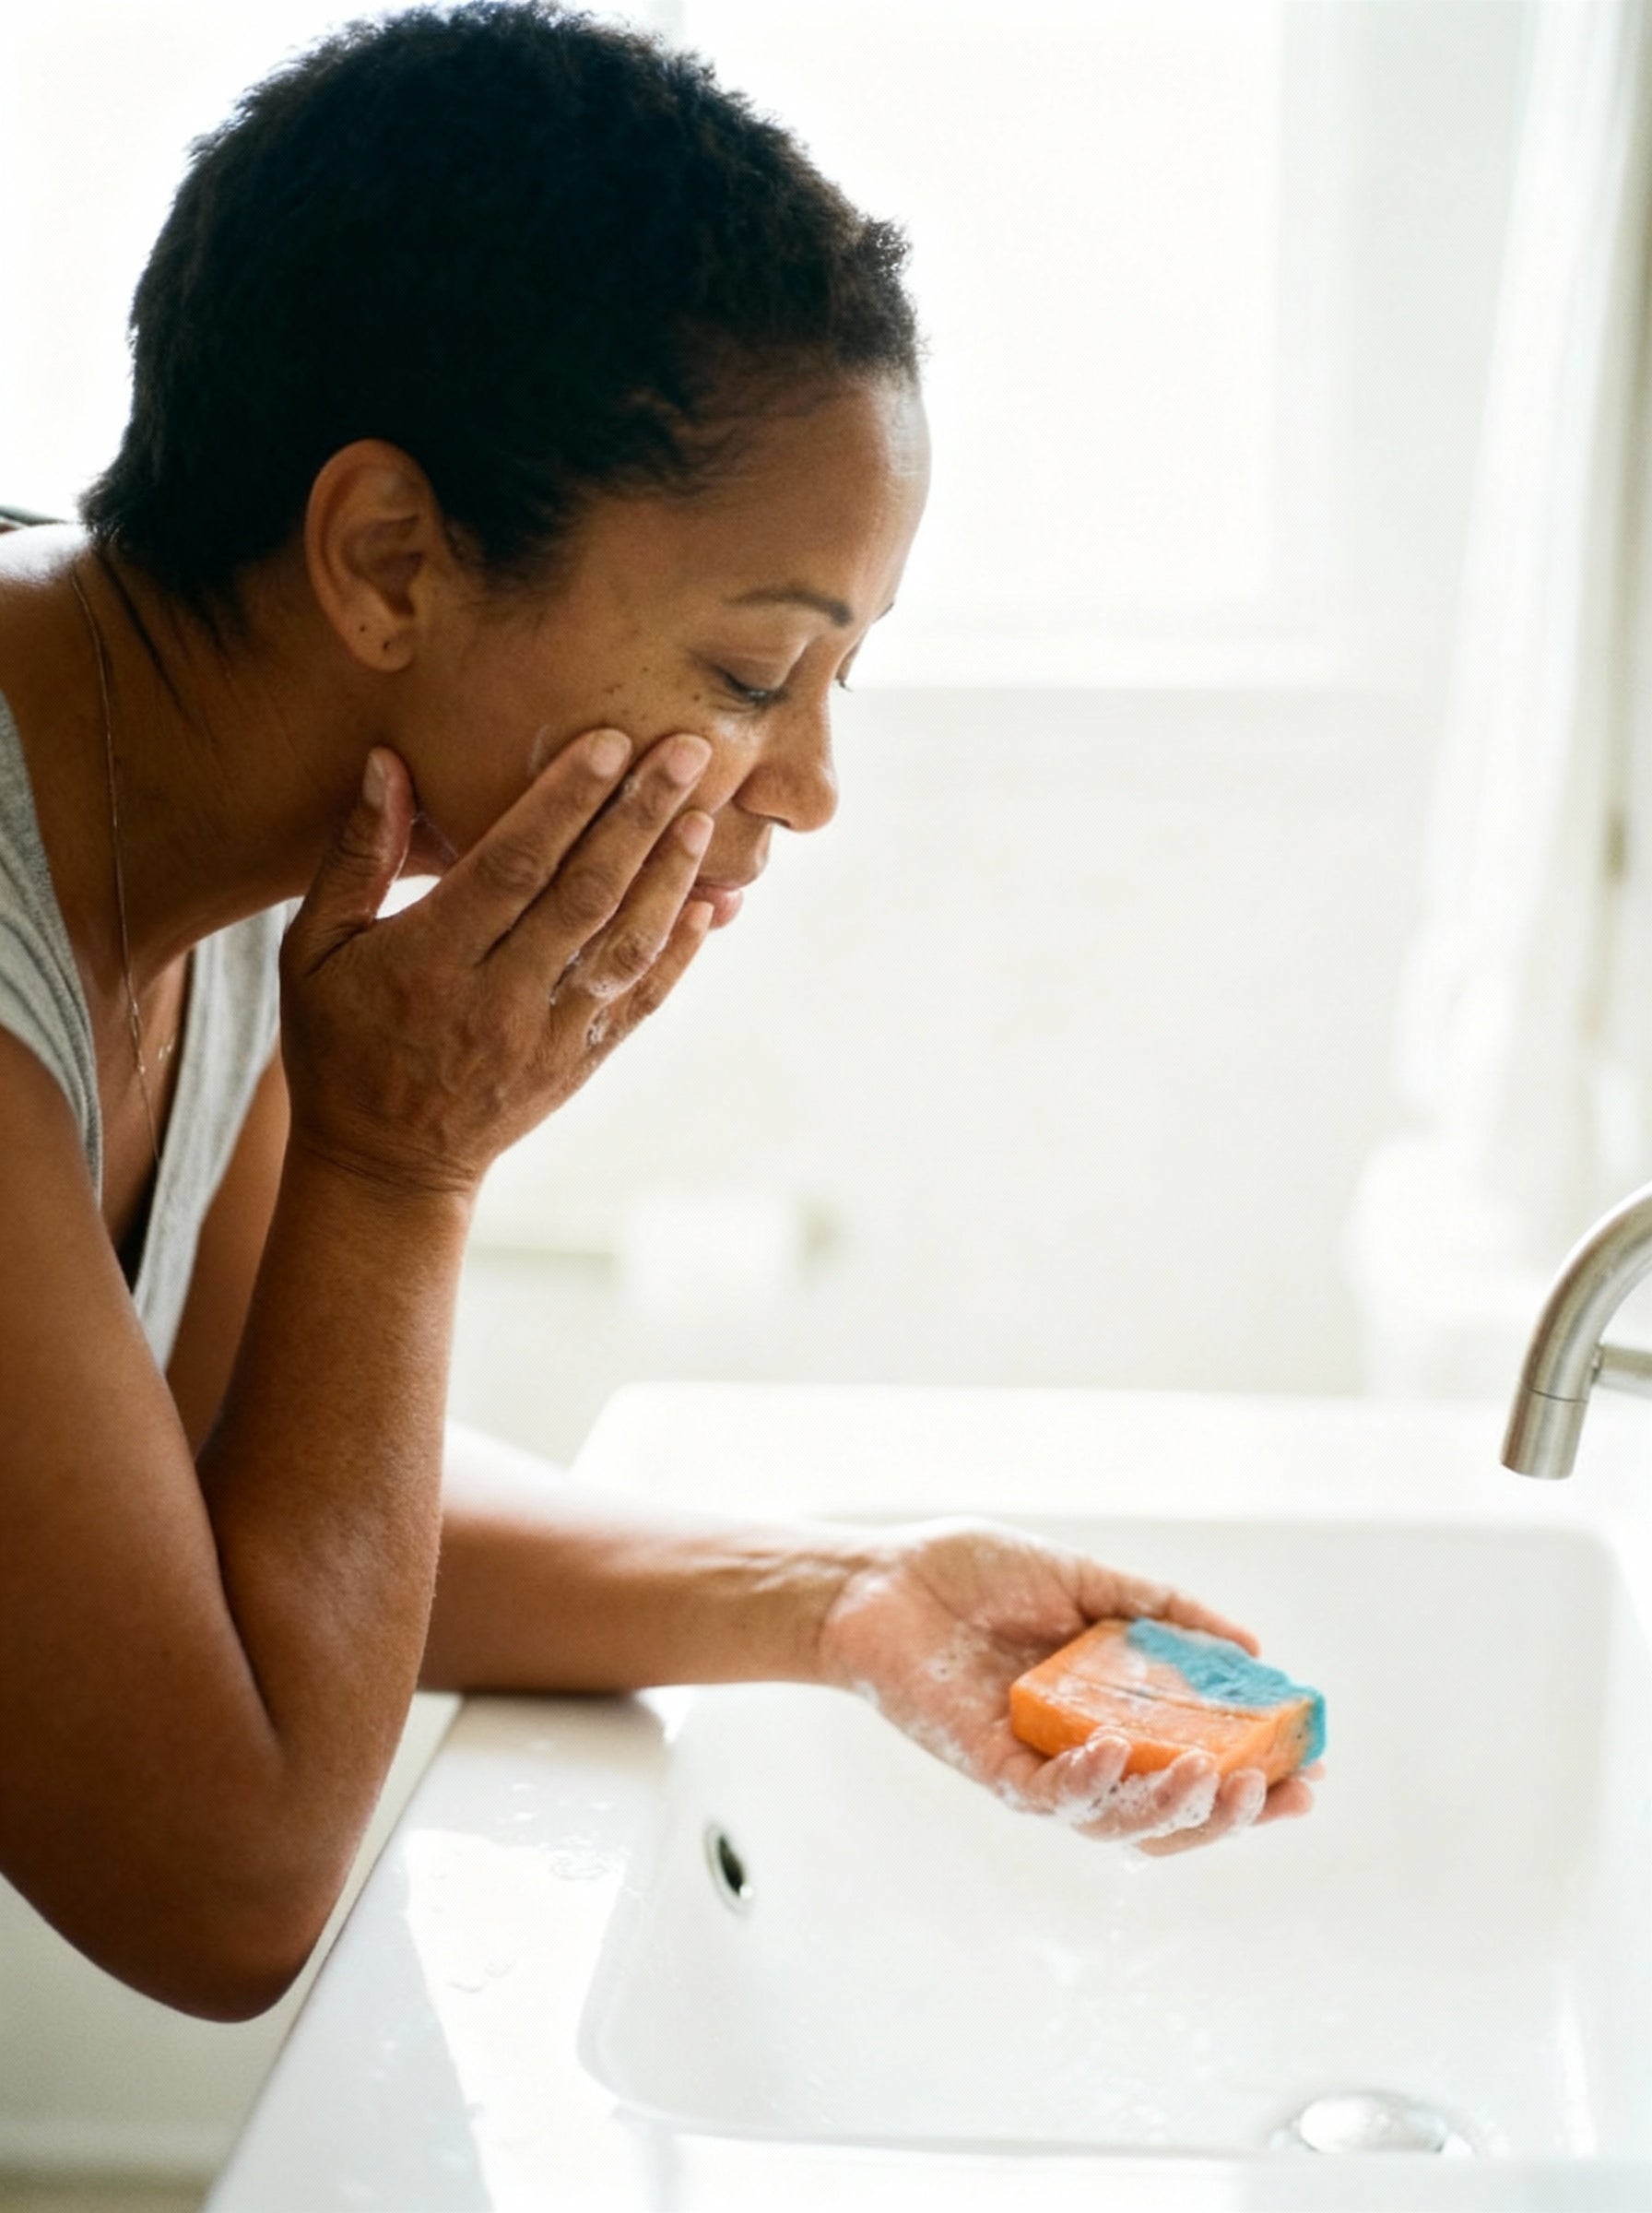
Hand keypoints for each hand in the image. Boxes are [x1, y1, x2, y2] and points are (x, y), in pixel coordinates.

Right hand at [281, 729, 714, 1197]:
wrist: (387, 1165)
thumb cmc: (340, 1041)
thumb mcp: (312, 950)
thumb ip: (355, 857)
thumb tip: (389, 762)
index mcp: (429, 961)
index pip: (510, 868)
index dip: (563, 804)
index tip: (611, 742)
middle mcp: (496, 998)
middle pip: (582, 895)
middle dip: (640, 818)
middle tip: (691, 751)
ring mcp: (546, 1036)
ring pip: (621, 947)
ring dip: (670, 880)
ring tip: (705, 817)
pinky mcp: (578, 1063)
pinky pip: (637, 1002)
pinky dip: (678, 954)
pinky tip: (710, 906)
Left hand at [817, 1517, 1319, 1851]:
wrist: (880, 1578)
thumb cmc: (972, 1575)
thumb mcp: (1083, 1578)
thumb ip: (1158, 1610)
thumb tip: (1249, 1646)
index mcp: (1111, 1711)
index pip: (1195, 1763)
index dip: (1254, 1777)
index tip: (1311, 1767)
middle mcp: (1080, 1749)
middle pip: (1166, 1812)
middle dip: (1229, 1813)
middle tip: (1279, 1793)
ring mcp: (1035, 1762)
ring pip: (1113, 1819)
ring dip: (1168, 1807)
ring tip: (1210, 1777)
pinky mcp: (986, 1763)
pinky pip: (1043, 1796)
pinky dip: (1083, 1783)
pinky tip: (1111, 1753)